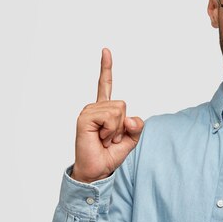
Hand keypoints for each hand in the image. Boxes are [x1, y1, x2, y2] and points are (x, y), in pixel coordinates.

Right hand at [71, 48, 143, 182]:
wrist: (98, 170)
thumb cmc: (111, 153)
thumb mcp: (132, 138)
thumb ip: (137, 126)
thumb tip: (130, 119)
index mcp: (105, 109)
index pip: (105, 84)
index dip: (106, 67)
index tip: (106, 50)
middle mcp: (95, 107)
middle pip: (123, 104)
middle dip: (122, 125)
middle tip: (110, 138)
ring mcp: (88, 111)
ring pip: (118, 111)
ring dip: (116, 130)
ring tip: (104, 139)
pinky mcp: (84, 118)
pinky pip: (110, 117)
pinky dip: (110, 131)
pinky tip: (100, 138)